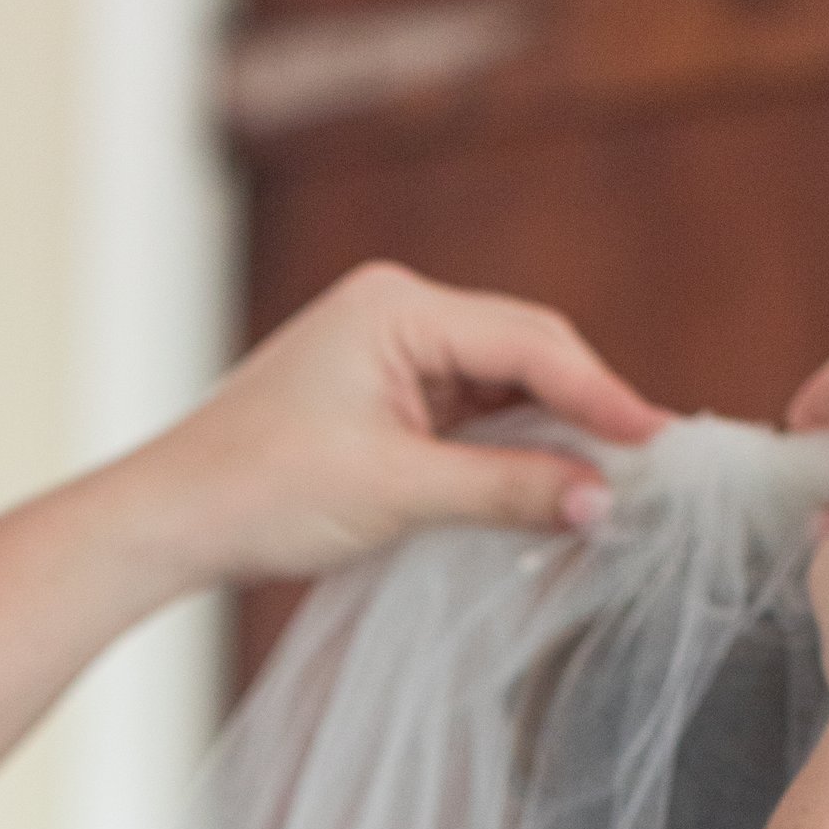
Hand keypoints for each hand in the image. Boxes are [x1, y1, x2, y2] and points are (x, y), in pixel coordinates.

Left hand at [114, 262, 666, 591]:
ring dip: (546, 437)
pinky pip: (465, 416)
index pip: (530, 341)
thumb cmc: (260, 493)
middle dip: (581, 411)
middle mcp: (396, 313)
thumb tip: (602, 500)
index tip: (658, 441)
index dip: (600, 394)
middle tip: (645, 469)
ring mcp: (386, 354)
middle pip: (523, 354)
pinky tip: (540, 488)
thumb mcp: (397, 494)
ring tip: (603, 487)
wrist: (170, 521)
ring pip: (498, 388)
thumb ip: (506, 491)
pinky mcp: (378, 398)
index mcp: (398, 307)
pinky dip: (504, 452)